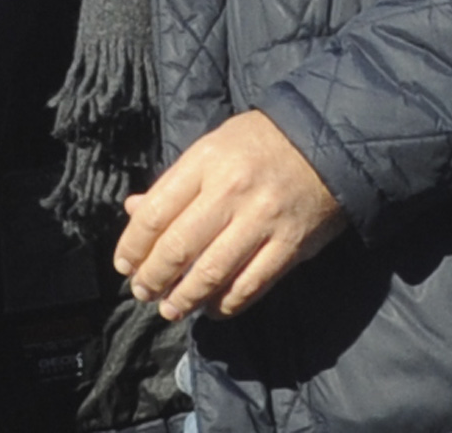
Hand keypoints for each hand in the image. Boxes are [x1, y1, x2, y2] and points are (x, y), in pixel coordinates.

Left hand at [114, 109, 346, 320]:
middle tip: (142, 292)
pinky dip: (227, 303)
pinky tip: (211, 308)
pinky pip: (251, 285)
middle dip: (154, 277)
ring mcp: (262, 221)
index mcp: (206, 162)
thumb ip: (174, 183)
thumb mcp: (211, 148)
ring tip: (170, 309)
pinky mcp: (290, 246)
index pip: (157, 211)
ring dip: (185, 297)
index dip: (134, 245)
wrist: (326, 143)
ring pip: (213, 272)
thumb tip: (134, 211)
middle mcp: (232, 192)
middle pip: (180, 246)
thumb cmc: (258, 144)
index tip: (124, 265)